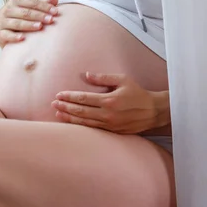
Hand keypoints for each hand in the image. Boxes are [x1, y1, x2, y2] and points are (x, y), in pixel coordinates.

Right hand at [0, 0, 58, 47]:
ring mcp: (0, 22)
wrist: (2, 32)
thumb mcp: (29, 10)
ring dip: (28, 25)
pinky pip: (6, 35)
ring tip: (40, 26)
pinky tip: (23, 38)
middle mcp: (6, 10)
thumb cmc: (19, 19)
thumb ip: (41, 4)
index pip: (31, 2)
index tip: (55, 11)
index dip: (44, 6)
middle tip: (50, 20)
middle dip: (39, 15)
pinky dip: (14, 36)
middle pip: (25, 12)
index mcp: (14, 1)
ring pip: (16, 23)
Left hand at [52, 73, 170, 133]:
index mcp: (109, 100)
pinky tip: (73, 123)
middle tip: (53, 104)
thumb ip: (103, 78)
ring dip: (70, 118)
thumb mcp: (122, 80)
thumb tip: (87, 75)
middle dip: (65, 107)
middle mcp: (107, 114)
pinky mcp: (112, 132)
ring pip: (84, 122)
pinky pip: (92, 129)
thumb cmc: (137, 93)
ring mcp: (109, 125)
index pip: (84, 99)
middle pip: (81, 111)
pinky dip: (80, 126)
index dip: (70, 97)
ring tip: (58, 114)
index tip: (59, 95)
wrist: (153, 112)